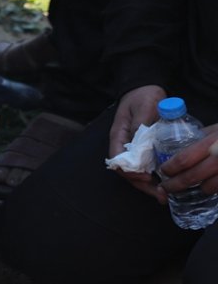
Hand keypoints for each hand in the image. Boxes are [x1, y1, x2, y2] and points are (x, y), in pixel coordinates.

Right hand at [108, 85, 165, 199]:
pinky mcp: (144, 148)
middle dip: (142, 185)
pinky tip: (165, 182)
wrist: (145, 88)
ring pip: (136, 171)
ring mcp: (133, 148)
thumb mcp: (143, 107)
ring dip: (149, 185)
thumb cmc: (142, 96)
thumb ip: (141, 124)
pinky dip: (154, 176)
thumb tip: (140, 143)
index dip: (130, 172)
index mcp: (118, 136)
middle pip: (127, 171)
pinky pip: (146, 166)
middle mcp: (123, 145)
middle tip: (159, 195)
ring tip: (163, 195)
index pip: (118, 159)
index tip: (146, 177)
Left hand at [158, 124, 217, 198]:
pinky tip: (208, 187)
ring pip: (208, 188)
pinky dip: (213, 190)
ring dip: (196, 189)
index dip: (169, 168)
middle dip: (174, 185)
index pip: (183, 159)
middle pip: (190, 177)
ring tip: (189, 188)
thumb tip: (181, 145)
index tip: (163, 171)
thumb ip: (202, 136)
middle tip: (166, 188)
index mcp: (212, 143)